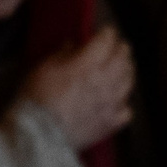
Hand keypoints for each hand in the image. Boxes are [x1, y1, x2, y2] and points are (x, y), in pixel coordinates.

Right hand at [23, 27, 134, 151]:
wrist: (37, 135)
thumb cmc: (36, 99)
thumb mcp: (43, 68)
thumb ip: (62, 54)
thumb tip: (74, 45)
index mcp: (88, 64)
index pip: (106, 41)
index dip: (107, 33)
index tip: (106, 31)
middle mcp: (105, 81)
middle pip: (123, 58)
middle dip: (121, 48)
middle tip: (118, 46)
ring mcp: (111, 102)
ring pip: (129, 80)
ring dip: (126, 71)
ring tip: (121, 68)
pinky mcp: (112, 122)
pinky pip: (126, 109)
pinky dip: (123, 102)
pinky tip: (116, 101)